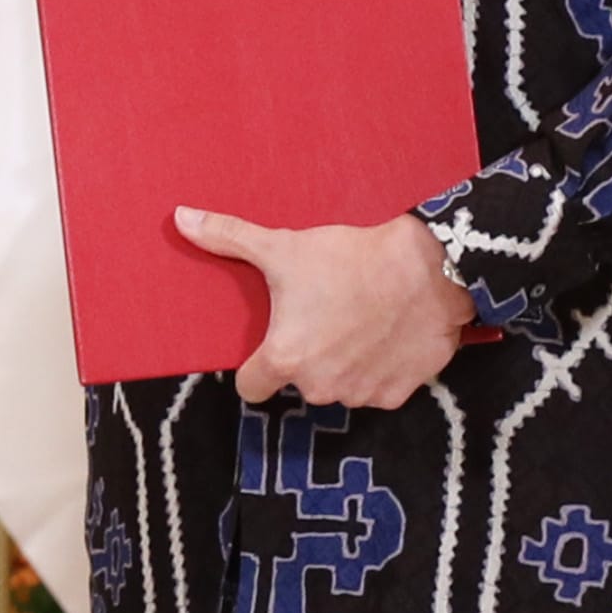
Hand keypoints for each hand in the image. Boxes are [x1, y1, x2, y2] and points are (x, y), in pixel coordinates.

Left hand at [176, 207, 472, 410]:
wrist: (430, 269)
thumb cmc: (351, 259)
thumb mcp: (284, 247)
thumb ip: (228, 238)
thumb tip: (181, 218)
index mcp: (284, 359)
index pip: (251, 387)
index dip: (256, 367)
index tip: (270, 345)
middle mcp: (319, 387)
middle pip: (299, 383)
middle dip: (307, 357)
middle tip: (323, 317)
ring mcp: (360, 394)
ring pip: (338, 387)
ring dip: (343, 364)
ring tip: (357, 322)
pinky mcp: (397, 394)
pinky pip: (376, 388)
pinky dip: (379, 369)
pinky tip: (385, 335)